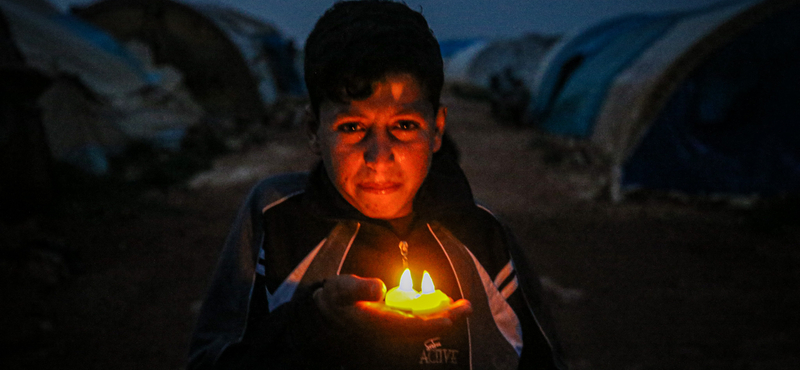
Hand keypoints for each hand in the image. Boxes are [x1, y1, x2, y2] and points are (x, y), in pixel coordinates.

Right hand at [313, 274, 471, 336]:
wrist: (330, 313)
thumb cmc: (336, 299)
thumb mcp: (341, 289)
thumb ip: (359, 288)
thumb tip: (380, 288)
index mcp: (379, 322)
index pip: (409, 326)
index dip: (429, 324)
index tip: (448, 320)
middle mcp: (390, 327)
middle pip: (424, 326)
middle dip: (447, 318)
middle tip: (467, 307)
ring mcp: (394, 324)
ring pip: (425, 322)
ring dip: (445, 314)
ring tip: (464, 306)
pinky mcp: (396, 319)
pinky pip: (420, 318)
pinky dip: (434, 310)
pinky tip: (446, 302)